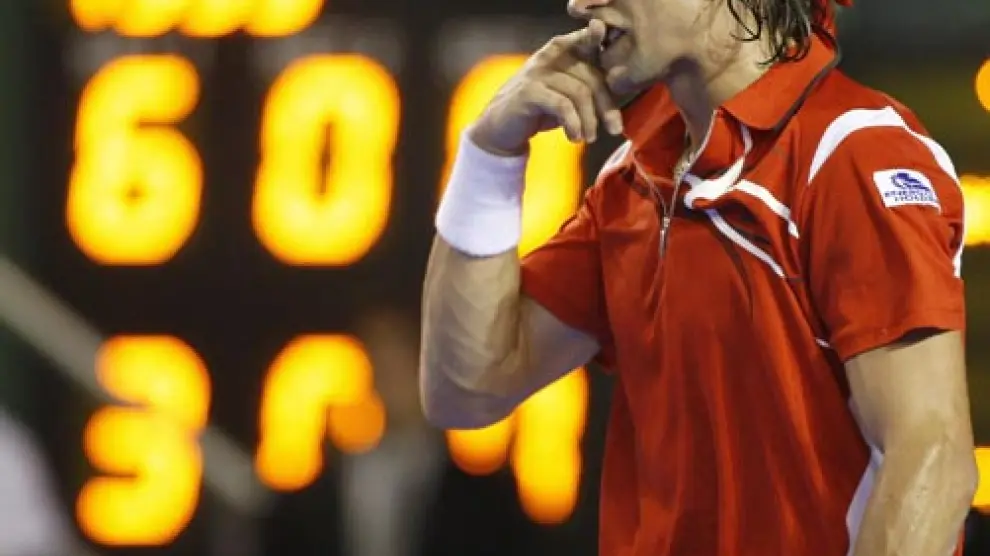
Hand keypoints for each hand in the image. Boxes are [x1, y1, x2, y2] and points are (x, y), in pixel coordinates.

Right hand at [469, 19, 623, 156]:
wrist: (502, 128)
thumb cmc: (541, 110)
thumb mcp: (568, 94)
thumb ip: (591, 85)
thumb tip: (623, 89)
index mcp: (563, 50)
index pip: (589, 40)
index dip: (599, 36)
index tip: (607, 39)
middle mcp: (551, 55)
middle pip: (593, 76)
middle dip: (607, 106)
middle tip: (614, 128)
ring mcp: (538, 71)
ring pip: (580, 92)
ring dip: (590, 120)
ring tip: (590, 137)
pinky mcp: (529, 91)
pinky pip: (562, 105)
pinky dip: (573, 124)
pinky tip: (575, 137)